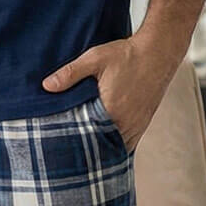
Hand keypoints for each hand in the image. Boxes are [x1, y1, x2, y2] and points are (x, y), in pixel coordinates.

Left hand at [41, 34, 180, 152]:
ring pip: (116, 148)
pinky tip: (104, 145)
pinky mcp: (144, 122)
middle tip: (69, 154)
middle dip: (87, 150)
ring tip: (85, 152)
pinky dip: (116, 145)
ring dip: (103, 149)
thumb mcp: (94, 59)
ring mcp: (138, 125)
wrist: (159, 51)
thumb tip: (46, 86)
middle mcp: (127, 122)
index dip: (75, 143)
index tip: (62, 147)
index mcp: (112, 110)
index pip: (88, 137)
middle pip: (103, 147)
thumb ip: (69, 73)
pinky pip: (129, 143)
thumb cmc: (127, 54)